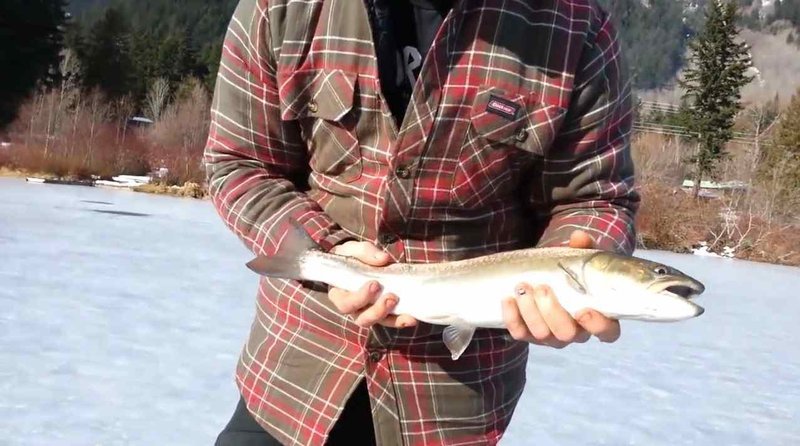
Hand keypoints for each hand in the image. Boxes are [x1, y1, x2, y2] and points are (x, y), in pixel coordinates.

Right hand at [329, 241, 417, 328]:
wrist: (361, 260)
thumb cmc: (352, 257)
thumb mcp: (354, 249)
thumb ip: (365, 252)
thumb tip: (383, 258)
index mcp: (340, 294)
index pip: (345, 303)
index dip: (359, 297)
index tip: (374, 283)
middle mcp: (354, 308)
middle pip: (362, 318)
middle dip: (378, 310)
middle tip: (391, 296)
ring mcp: (369, 312)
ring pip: (378, 322)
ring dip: (392, 318)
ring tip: (405, 311)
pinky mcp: (383, 312)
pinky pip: (391, 320)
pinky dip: (401, 320)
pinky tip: (412, 318)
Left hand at [501, 231, 621, 347]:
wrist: (547, 276)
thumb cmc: (572, 272)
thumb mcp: (581, 259)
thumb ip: (583, 249)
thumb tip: (578, 237)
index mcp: (597, 317)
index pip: (607, 333)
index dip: (597, 326)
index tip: (583, 310)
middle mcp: (576, 332)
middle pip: (567, 334)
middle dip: (552, 312)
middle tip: (543, 288)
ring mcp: (552, 336)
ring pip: (542, 335)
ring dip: (530, 312)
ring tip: (522, 286)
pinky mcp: (529, 335)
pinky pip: (520, 333)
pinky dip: (512, 317)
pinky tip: (508, 299)